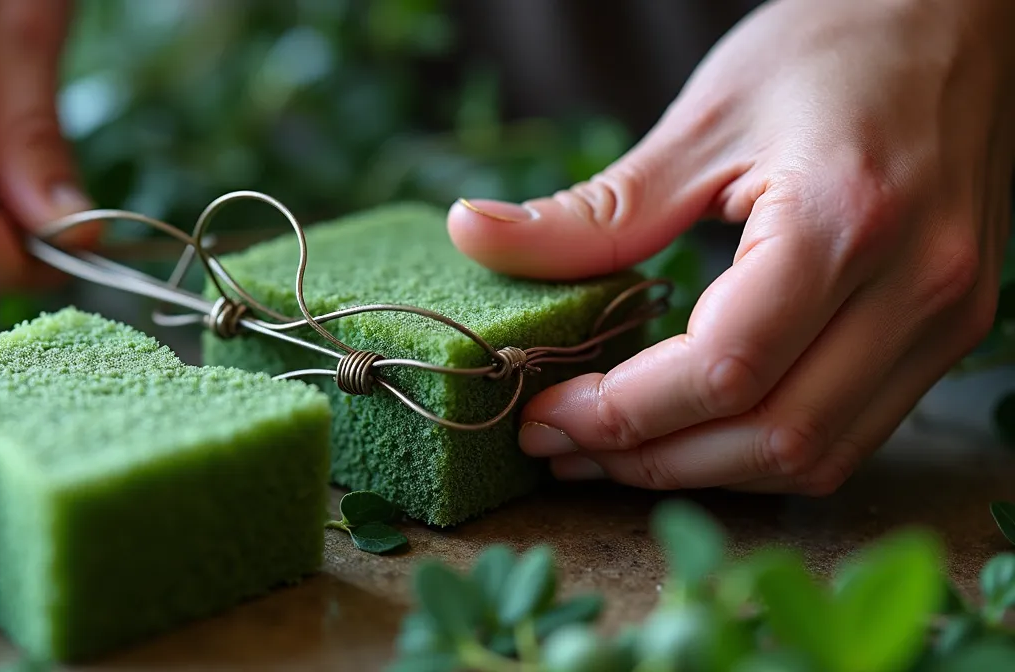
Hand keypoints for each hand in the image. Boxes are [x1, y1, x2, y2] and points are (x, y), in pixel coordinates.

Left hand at [448, 0, 1012, 494]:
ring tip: (611, 450)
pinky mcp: (947, 331)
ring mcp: (946, 318)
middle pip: (774, 437)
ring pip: (817, 457)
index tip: (543, 416)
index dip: (622, 415)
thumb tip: (472, 234)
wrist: (959, 18)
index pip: (726, 369)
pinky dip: (759, 448)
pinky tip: (690, 427)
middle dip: (651, 461)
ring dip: (703, 470)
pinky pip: (849, 433)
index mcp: (845, 219)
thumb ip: (595, 209)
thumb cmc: (836, 43)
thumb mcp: (704, 119)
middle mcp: (916, 286)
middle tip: (560, 447)